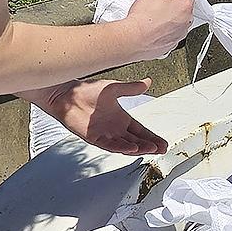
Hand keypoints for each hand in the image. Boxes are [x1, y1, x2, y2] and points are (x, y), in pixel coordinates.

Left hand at [51, 78, 166, 155]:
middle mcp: (115, 129)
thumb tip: (148, 81)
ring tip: (150, 149)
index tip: (163, 143)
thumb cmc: (87, 90)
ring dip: (138, 148)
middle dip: (149, 146)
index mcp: (121, 119)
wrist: (68, 94)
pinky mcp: (94, 138)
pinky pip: (110, 145)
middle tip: (161, 148)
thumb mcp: (114, 88)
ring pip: (125, 146)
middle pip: (136, 141)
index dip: (152, 137)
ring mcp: (105, 135)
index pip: (141, 131)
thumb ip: (131, 88)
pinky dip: (121, 148)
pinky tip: (132, 149)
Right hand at [119, 0, 197, 59]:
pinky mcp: (171, 45)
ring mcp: (179, 35)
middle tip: (159, 7)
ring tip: (154, 19)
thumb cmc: (143, 18)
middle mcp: (186, 22)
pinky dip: (164, 33)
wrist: (134, 38)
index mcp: (185, 7)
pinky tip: (153, 30)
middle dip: (173, 8)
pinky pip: (170, 36)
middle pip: (183, 11)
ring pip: (177, 24)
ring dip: (169, 21)